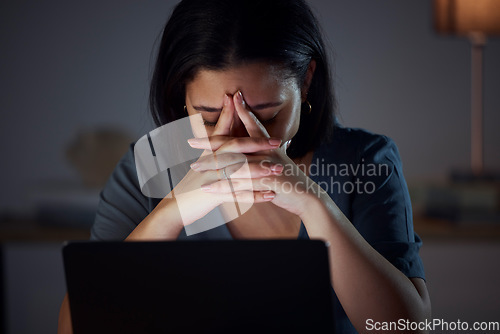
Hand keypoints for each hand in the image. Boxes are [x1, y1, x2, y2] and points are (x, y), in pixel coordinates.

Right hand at [167, 94, 279, 226]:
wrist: (176, 207)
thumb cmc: (193, 184)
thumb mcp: (204, 162)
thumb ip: (216, 143)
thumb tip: (226, 121)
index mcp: (210, 153)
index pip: (230, 134)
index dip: (246, 126)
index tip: (261, 119)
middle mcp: (211, 162)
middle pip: (236, 148)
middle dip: (258, 144)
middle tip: (278, 143)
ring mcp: (212, 177)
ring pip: (238, 170)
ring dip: (260, 169)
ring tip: (278, 169)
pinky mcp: (213, 194)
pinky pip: (238, 194)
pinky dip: (256, 195)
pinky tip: (270, 195)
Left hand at [189, 91, 318, 217]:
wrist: (308, 197)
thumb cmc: (290, 180)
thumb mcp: (279, 161)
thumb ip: (269, 151)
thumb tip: (264, 141)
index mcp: (270, 146)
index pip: (253, 125)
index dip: (243, 111)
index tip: (231, 97)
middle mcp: (268, 153)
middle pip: (236, 144)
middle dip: (211, 143)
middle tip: (191, 141)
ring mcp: (268, 167)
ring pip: (235, 164)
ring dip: (212, 167)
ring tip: (194, 168)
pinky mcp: (268, 183)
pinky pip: (242, 185)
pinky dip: (224, 187)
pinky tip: (210, 189)